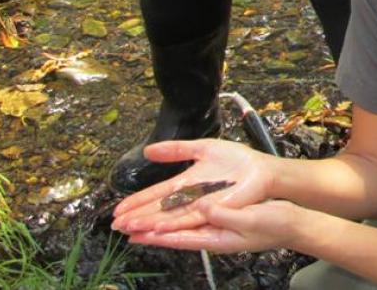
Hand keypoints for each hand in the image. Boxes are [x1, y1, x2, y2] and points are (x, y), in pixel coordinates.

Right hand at [111, 139, 273, 234]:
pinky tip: (156, 228)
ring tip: (129, 228)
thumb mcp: (201, 148)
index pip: (156, 194)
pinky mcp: (213, 211)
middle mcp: (190, 197)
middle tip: (115, 224)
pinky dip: (172, 223)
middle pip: (158, 209)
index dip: (137, 202)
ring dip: (149, 223)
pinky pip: (189, 219)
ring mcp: (200, 205)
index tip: (119, 210)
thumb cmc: (237, 160)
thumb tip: (148, 150)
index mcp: (185, 183)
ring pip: (169, 217)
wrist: (261, 169)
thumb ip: (175, 150)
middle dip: (137, 217)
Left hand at [123, 198, 307, 253]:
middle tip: (122, 226)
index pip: (180, 238)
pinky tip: (166, 210)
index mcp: (217, 238)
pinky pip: (193, 217)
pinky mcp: (222, 218)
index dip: (157, 235)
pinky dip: (176, 214)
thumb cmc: (274, 224)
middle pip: (174, 233)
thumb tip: (203, 208)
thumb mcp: (250, 219)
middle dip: (148, 230)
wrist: (292, 223)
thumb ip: (225, 215)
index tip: (135, 231)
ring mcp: (217, 228)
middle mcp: (212, 235)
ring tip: (136, 219)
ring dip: (157, 221)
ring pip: (180, 224)